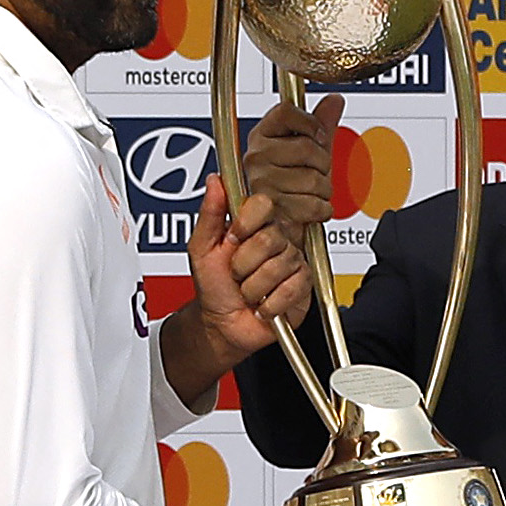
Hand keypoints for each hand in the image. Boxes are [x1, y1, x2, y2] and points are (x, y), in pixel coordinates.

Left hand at [161, 175, 313, 406]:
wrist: (222, 325)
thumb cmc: (213, 287)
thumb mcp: (201, 249)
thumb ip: (209, 214)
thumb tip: (215, 181)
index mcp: (254, 226)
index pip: (263, 205)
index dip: (247, 223)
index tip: (232, 238)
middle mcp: (277, 240)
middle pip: (269, 238)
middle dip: (243, 264)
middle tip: (236, 274)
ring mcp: (293, 262)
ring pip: (278, 267)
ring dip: (253, 288)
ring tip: (248, 292)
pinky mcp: (303, 286)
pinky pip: (290, 290)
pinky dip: (269, 305)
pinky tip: (263, 306)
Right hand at [242, 94, 343, 247]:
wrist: (279, 225)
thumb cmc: (291, 188)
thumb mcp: (308, 151)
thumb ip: (321, 124)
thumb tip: (334, 100)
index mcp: (261, 135)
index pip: (286, 112)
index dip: (311, 124)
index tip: (317, 137)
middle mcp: (255, 156)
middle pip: (306, 147)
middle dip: (322, 165)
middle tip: (312, 173)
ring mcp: (261, 182)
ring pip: (313, 178)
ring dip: (322, 190)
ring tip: (309, 192)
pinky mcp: (271, 209)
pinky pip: (314, 203)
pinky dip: (321, 210)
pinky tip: (308, 208)